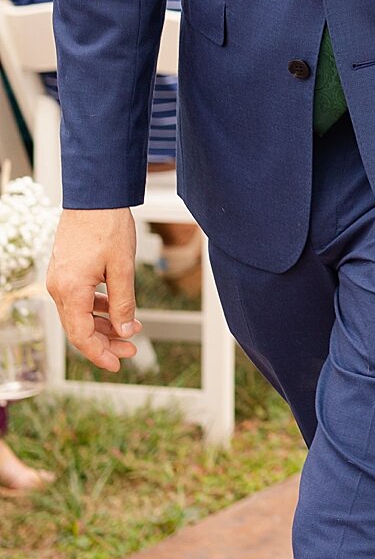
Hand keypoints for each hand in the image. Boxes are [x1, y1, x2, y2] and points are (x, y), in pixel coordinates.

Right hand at [46, 208, 140, 372]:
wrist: (95, 194)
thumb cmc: (108, 226)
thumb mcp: (122, 267)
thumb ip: (123, 302)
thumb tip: (125, 331)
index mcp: (70, 290)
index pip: (81, 336)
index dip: (100, 354)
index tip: (118, 364)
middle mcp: (58, 287)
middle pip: (79, 328)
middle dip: (106, 341)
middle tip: (132, 350)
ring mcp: (60, 278)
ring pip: (80, 313)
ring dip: (104, 324)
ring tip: (132, 329)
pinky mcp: (65, 270)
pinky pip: (79, 298)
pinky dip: (97, 307)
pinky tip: (116, 308)